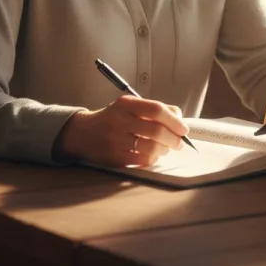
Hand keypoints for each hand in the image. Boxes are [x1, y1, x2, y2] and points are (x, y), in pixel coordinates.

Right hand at [54, 95, 189, 166]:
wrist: (82, 133)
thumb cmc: (114, 118)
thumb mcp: (130, 106)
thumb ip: (153, 109)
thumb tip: (179, 117)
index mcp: (127, 104)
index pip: (157, 110)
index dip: (174, 120)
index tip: (183, 129)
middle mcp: (120, 120)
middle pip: (156, 131)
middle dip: (174, 139)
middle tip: (179, 143)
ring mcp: (116, 140)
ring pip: (151, 148)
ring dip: (165, 150)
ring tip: (166, 149)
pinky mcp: (114, 157)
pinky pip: (141, 160)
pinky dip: (153, 159)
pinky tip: (153, 156)